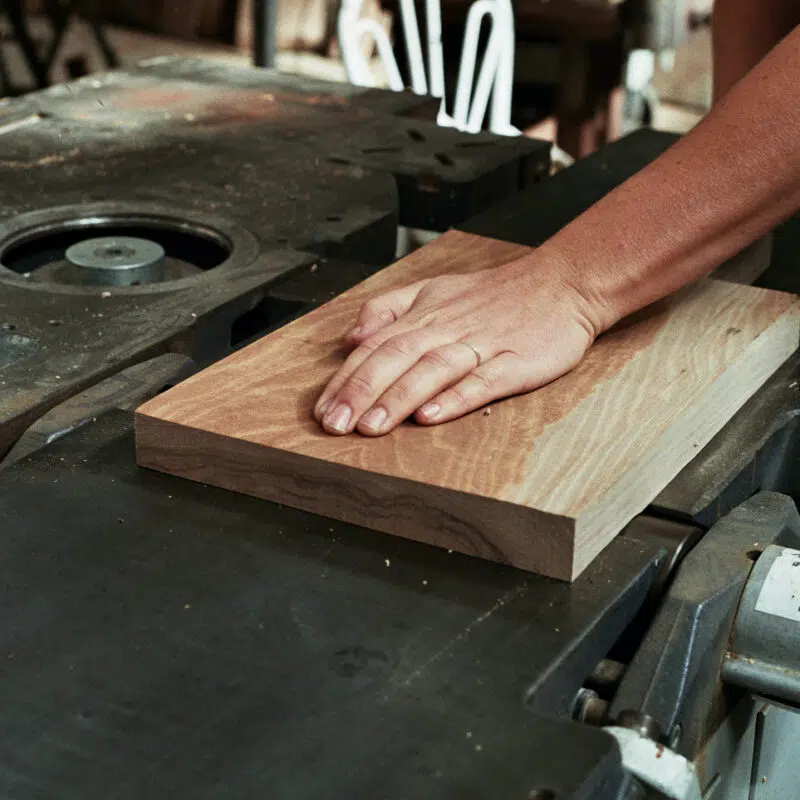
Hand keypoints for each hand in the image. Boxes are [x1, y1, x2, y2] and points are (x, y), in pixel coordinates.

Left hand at [314, 254, 599, 435]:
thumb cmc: (495, 295)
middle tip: (335, 426)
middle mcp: (447, 329)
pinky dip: (455, 398)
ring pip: (432, 370)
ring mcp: (482, 344)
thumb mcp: (434, 290)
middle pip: (395, 358)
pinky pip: (481, 380)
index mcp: (425, 316)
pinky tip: (431, 416)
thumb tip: (349, 338)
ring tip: (371, 427)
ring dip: (399, 398)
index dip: (346, 379)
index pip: (374, 347)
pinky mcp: (515, 361)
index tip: (322, 410)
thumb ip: (388, 311)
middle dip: (361, 393)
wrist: (562, 283)